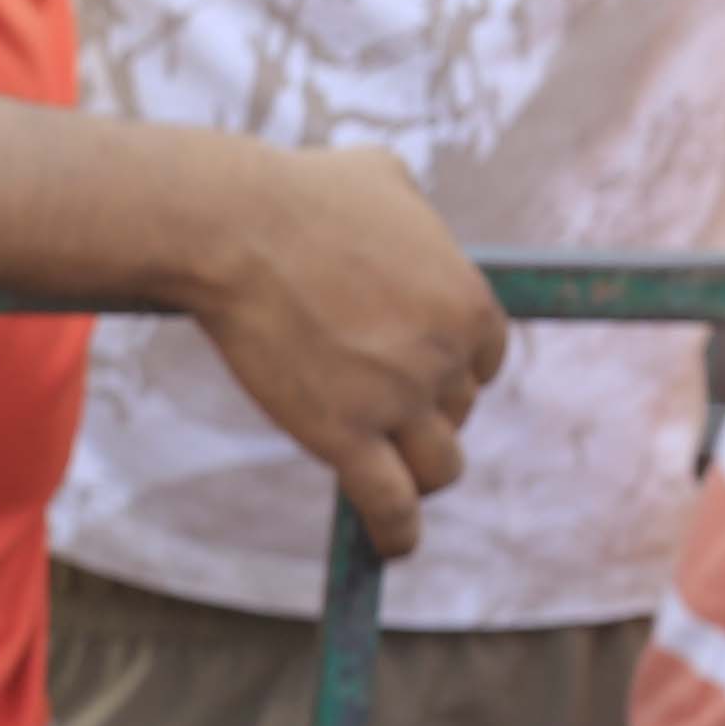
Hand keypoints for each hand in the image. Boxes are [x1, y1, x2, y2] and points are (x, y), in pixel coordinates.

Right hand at [178, 141, 508, 562]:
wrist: (237, 230)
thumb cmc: (301, 193)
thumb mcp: (385, 179)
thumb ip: (412, 214)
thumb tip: (402, 220)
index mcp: (470, 300)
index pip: (487, 362)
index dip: (453, 373)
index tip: (417, 376)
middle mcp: (446, 356)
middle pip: (458, 414)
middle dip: (423, 413)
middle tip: (372, 407)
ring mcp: (397, 401)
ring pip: (438, 467)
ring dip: (417, 473)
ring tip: (386, 477)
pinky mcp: (344, 437)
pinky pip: (390, 504)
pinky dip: (395, 531)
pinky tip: (392, 545)